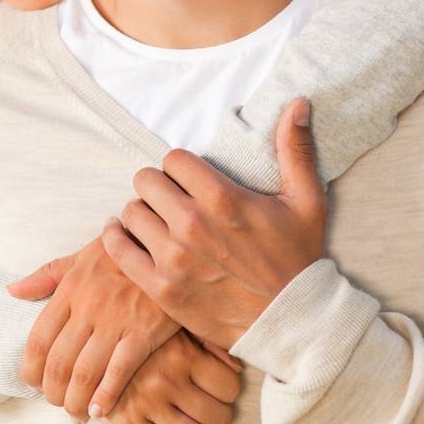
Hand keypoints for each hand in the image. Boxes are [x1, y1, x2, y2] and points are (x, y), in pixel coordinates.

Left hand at [8, 234, 180, 421]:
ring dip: (76, 401)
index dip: (31, 370)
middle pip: (58, 362)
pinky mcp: (145, 331)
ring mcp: (117, 320)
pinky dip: (106, 395)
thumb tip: (12, 291)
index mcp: (71, 289)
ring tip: (76, 413)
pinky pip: (120, 370)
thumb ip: (46, 276)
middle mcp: (89, 306)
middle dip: (52, 392)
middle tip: (57, 403)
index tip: (33, 384)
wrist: (166, 246)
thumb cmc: (123, 252)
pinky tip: (100, 409)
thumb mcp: (82, 256)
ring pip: (85, 372)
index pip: (39, 339)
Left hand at [102, 97, 326, 349]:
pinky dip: (117, 238)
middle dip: (158, 186)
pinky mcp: (160, 288)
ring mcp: (173, 258)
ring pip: (130, 212)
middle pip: (146, 180)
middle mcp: (192, 224)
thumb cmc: (298, 258)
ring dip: (142, 212)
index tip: (188, 179)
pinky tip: (126, 234)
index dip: (180, 167)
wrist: (291, 322)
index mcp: (222, 197)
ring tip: (157, 220)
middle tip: (171, 199)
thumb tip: (298, 102)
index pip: (173, 159)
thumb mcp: (306, 199)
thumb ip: (294, 148)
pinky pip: (118, 249)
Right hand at [103, 331, 241, 423]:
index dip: (229, 392)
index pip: (229, 387)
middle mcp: (168, 379)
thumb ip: (205, 342)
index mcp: (183, 354)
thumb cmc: (136, 324)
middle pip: (217, 416)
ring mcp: (148, 402)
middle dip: (218, 417)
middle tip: (211, 411)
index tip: (221, 391)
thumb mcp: (172, 323)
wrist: (87, 333)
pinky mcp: (128, 420)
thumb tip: (235, 367)